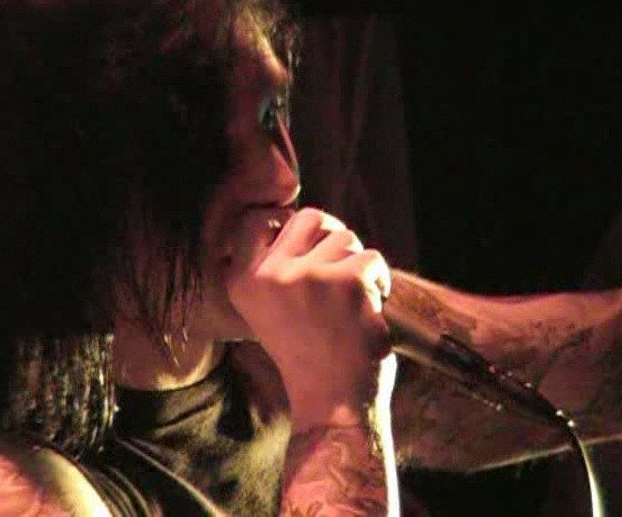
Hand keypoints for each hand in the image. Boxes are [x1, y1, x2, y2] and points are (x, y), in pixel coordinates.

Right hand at [224, 207, 391, 431]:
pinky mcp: (347, 282)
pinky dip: (379, 281)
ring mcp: (308, 276)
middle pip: (311, 218)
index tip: (307, 244)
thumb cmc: (307, 355)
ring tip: (351, 302)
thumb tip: (303, 219)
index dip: (287, 223)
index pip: (256, 221)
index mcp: (243, 281)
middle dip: (332, 238)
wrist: (332, 403)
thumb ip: (277, 267)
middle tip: (341, 268)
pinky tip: (369, 309)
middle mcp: (269, 275)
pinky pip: (371, 259)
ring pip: (345, 238)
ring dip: (356, 265)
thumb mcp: (270, 308)